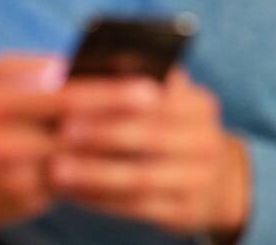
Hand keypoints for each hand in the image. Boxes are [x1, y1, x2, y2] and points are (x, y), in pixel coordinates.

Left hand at [50, 70, 250, 238]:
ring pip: (142, 176)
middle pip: (151, 135)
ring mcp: (200, 179)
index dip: (116, 96)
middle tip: (62, 131)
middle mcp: (206, 141)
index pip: (159, 95)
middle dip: (103, 133)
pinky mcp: (186, 211)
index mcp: (200, 105)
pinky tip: (74, 194)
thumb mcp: (171, 103)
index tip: (76, 95)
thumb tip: (96, 64)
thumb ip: (141, 81)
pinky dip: (102, 201)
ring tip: (58, 169)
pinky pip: (138, 207)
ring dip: (95, 173)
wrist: (217, 182)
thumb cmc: (173, 131)